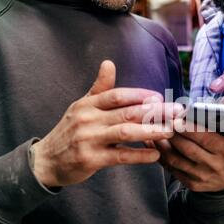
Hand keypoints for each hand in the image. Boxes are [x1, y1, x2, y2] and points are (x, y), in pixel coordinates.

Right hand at [32, 60, 179, 187]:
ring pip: (126, 132)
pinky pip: (120, 156)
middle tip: (176, 112)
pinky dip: (139, 155)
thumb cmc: (70, 131)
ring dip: (151, 131)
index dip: (140, 95)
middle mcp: (88, 119)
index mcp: (88, 104)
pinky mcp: (91, 159)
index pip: (118, 95)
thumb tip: (109, 63)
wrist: (47, 160)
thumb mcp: (81, 107)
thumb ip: (99, 88)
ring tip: (170, 130)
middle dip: (155, 112)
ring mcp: (89, 139)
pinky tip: (155, 154)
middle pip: (127, 112)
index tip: (160, 98)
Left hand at [153, 119, 223, 191]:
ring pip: (177, 159)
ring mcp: (203, 176)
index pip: (206, 138)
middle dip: (173, 134)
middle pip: (189, 148)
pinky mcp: (192, 184)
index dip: (190, 129)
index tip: (177, 119)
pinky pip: (172, 169)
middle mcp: (217, 165)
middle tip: (161, 121)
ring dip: (163, 144)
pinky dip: (161, 155)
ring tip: (154, 130)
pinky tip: (153, 144)